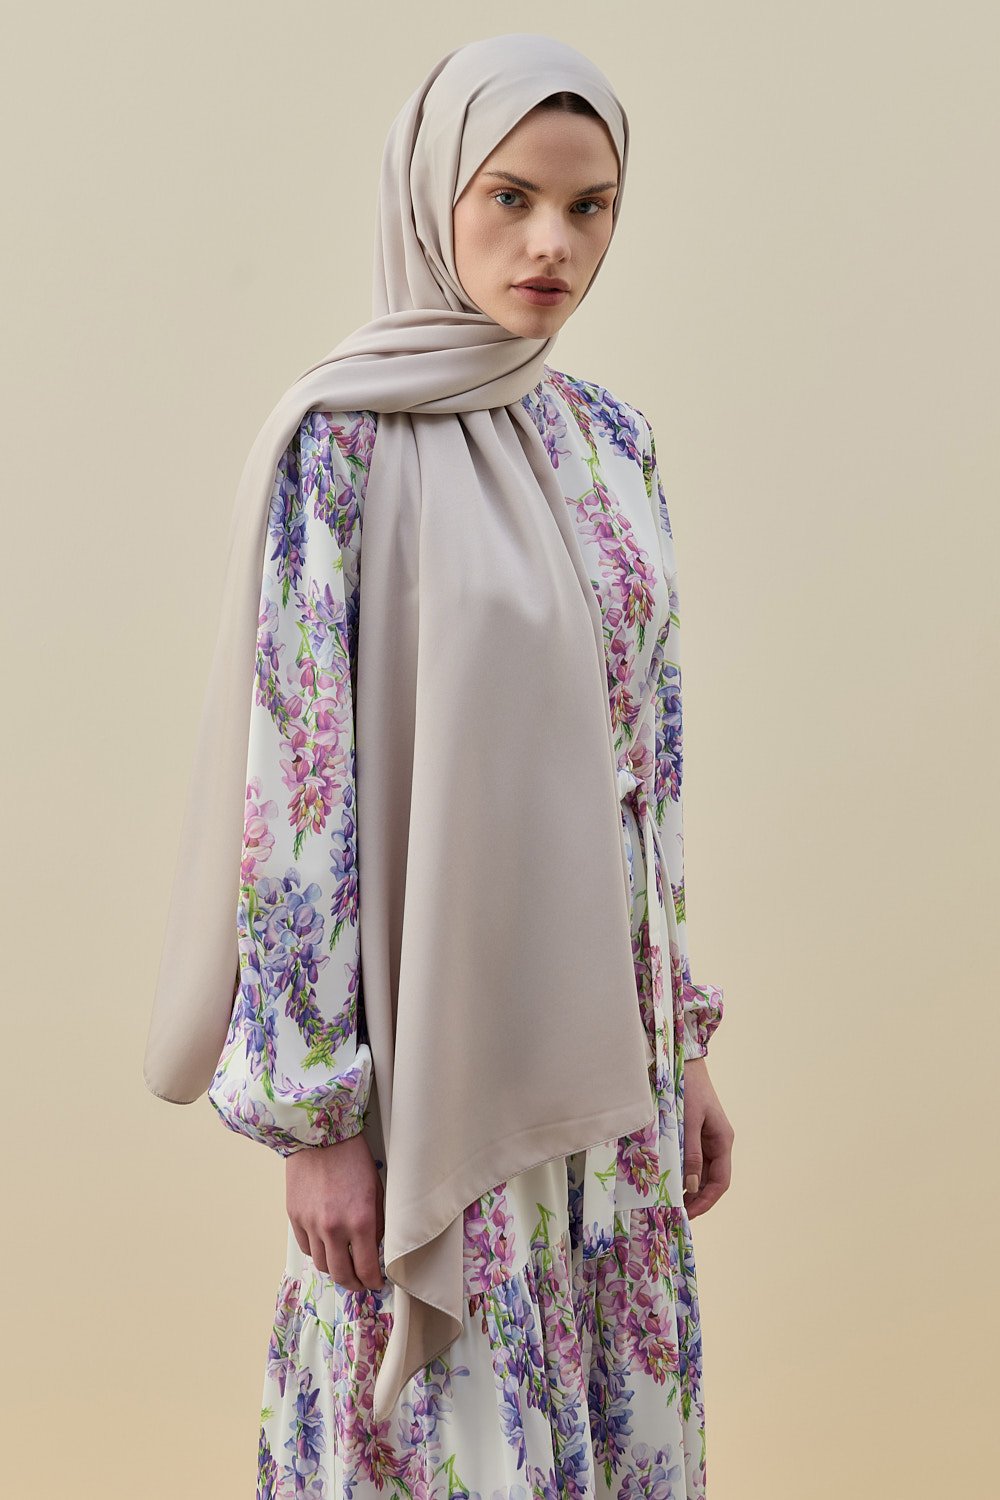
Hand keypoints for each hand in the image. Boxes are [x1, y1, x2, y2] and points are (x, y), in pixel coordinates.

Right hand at [285, 1131, 385, 1291]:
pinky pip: (306, 1247)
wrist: (319, 1134)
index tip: (377, 1282)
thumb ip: (377, 1222)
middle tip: (361, 1283)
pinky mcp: (294, 1218)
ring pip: (322, 1265)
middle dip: (355, 1284)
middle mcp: (333, 1228)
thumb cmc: (352, 1157)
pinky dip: (317, 1252)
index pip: (366, 1268)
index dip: (373, 1281)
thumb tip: (374, 1247)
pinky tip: (327, 1246)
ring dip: (335, 1270)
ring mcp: (311, 1224)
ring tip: (344, 1266)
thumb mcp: (376, 1189)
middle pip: (342, 1275)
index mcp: (360, 1220)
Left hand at [681, 1056, 733, 1218]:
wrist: (682, 1061)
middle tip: (674, 1211)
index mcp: (722, 1140)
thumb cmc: (688, 1088)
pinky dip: (680, 1170)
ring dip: (686, 1186)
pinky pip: (689, 1158)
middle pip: (709, 1180)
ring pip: (698, 1171)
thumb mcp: (688, 1122)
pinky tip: (666, 1178)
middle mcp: (717, 1142)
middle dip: (694, 1198)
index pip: (721, 1182)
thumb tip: (691, 1186)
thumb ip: (690, 1153)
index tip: (689, 1214)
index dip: (707, 1201)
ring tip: (667, 1199)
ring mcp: (705, 1137)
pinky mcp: (693, 1132)